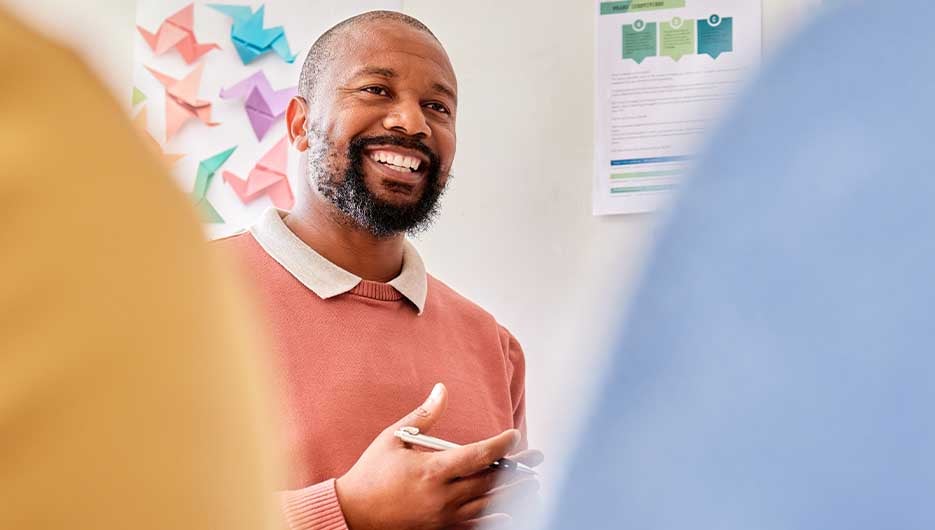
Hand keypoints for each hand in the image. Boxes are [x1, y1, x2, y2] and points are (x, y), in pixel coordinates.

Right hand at [335, 383, 540, 529]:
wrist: (352, 513)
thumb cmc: (371, 472)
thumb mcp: (393, 439)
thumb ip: (423, 416)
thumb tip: (442, 390)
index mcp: (432, 470)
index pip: (478, 456)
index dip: (501, 445)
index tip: (515, 435)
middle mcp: (442, 495)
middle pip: (490, 482)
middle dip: (517, 469)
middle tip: (537, 459)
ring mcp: (443, 515)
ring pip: (488, 504)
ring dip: (513, 493)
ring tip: (533, 482)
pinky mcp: (440, 528)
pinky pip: (475, 523)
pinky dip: (496, 516)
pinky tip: (510, 510)